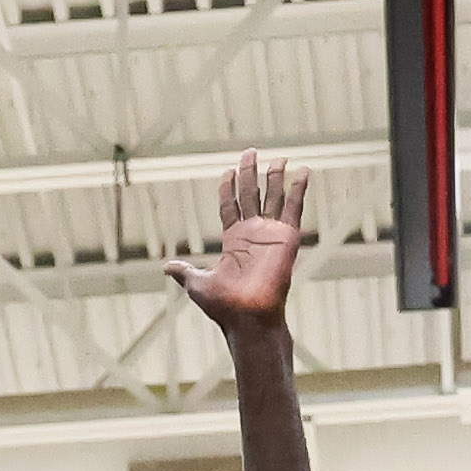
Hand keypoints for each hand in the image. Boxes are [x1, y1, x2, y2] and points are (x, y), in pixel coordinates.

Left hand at [165, 150, 309, 331]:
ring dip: (276, 177)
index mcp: (234, 241)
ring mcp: (271, 235)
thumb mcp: (197, 284)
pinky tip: (303, 171)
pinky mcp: (287, 238)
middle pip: (251, 195)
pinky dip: (299, 190)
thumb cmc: (224, 306)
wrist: (247, 318)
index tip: (228, 170)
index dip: (229, 188)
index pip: (231, 206)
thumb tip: (167, 267)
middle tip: (251, 152)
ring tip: (280, 157)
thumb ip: (185, 271)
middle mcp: (253, 234)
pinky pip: (294, 209)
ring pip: (274, 198)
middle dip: (250, 173)